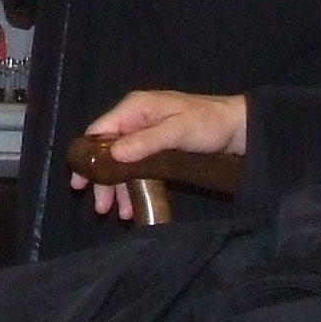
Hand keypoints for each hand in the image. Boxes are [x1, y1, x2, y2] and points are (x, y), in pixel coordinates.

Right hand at [69, 89, 246, 217]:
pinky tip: (134, 205)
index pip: (99, 131)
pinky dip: (133, 186)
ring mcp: (146, 134)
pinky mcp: (157, 148)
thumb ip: (145, 141)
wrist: (239, 128)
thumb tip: (113, 154)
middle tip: (101, 208)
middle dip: (102, 180)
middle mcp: (135, 119)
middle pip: (106, 150)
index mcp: (135, 108)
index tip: (80, 182)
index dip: (86, 156)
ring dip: (117, 188)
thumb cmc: (208, 125)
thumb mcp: (178, 132)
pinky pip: (136, 167)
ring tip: (118, 213)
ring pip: (121, 162)